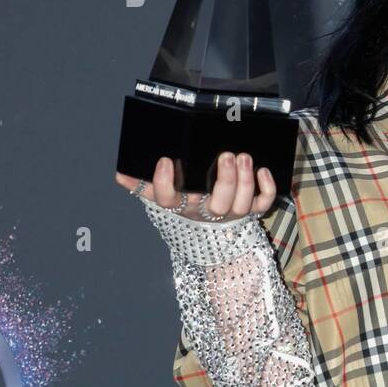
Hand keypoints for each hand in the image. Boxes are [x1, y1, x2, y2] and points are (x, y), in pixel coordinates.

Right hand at [114, 152, 275, 221]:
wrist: (209, 232)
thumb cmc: (185, 202)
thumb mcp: (162, 196)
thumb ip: (142, 185)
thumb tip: (121, 173)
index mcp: (181, 206)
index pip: (168, 200)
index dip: (165, 183)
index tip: (166, 161)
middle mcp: (208, 213)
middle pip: (217, 204)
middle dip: (224, 180)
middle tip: (226, 155)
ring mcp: (232, 213)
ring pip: (241, 204)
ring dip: (245, 181)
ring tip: (244, 156)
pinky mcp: (252, 210)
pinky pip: (263, 204)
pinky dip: (266, 189)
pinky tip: (264, 170)